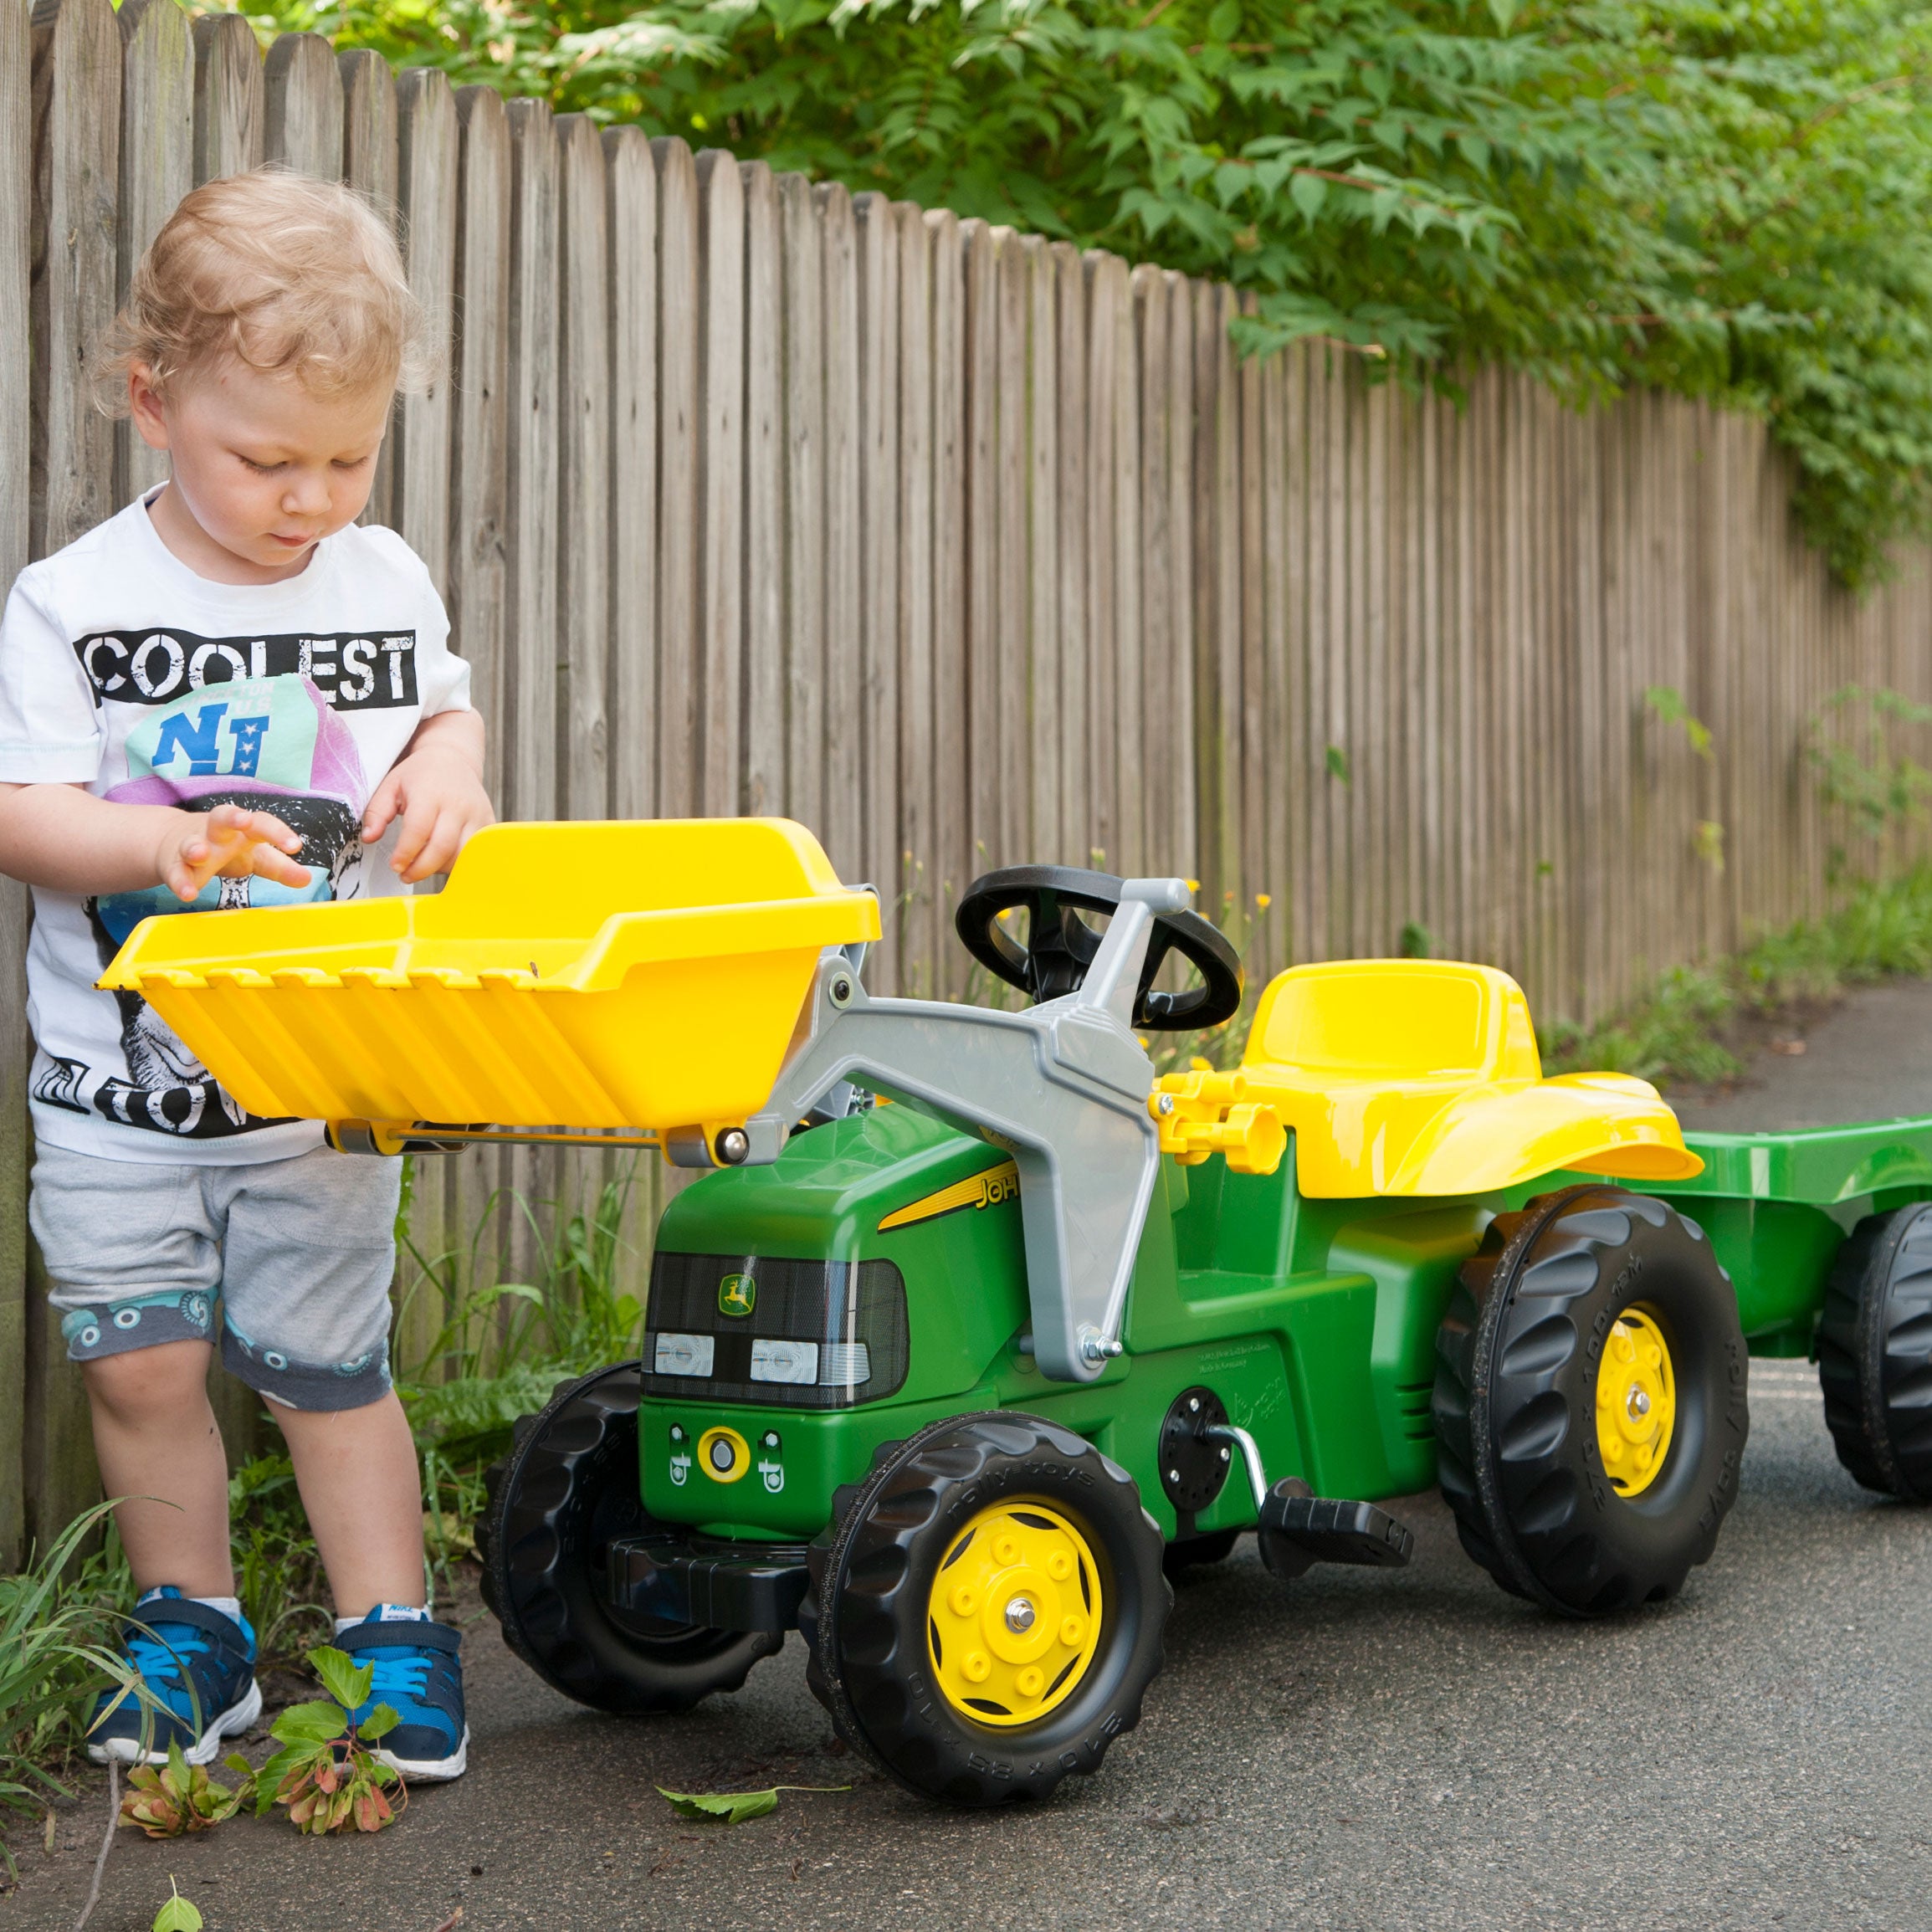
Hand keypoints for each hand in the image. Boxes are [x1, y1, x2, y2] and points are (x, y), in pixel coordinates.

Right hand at [157, 803, 310, 902]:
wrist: (174, 840)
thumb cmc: (226, 847)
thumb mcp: (255, 856)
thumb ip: (279, 867)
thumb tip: (307, 879)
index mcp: (242, 828)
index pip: (262, 823)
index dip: (278, 832)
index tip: (295, 845)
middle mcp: (216, 832)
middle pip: (223, 817)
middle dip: (234, 817)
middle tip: (244, 820)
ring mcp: (192, 845)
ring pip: (192, 842)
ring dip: (195, 847)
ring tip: (200, 854)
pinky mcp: (172, 864)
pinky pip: (175, 871)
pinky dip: (180, 881)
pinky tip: (187, 892)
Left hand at [360, 743, 495, 883]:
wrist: (454, 759)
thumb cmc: (420, 775)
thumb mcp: (390, 786)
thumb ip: (377, 812)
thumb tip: (369, 838)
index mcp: (430, 793)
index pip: (418, 830)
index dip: (405, 854)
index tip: (395, 866)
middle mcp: (458, 805)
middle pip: (442, 848)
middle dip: (422, 869)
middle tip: (406, 874)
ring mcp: (477, 815)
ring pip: (463, 855)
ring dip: (441, 868)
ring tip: (424, 864)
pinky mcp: (489, 824)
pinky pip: (477, 853)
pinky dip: (460, 863)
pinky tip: (443, 860)